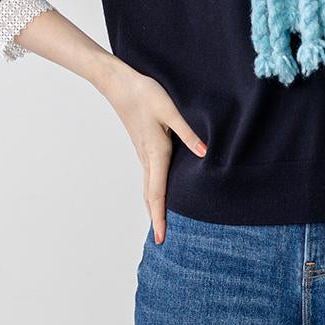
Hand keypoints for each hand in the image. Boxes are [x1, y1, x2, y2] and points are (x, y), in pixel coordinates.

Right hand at [102, 66, 205, 243]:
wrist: (118, 83)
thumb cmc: (145, 93)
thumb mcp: (170, 111)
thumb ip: (188, 133)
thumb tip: (205, 153)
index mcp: (156, 152)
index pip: (157, 193)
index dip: (159, 217)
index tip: (161, 237)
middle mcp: (147, 158)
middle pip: (150, 196)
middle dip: (156, 219)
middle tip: (161, 240)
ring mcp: (143, 154)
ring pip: (148, 188)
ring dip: (154, 207)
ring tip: (161, 224)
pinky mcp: (143, 148)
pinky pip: (148, 178)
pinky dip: (152, 193)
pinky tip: (159, 195)